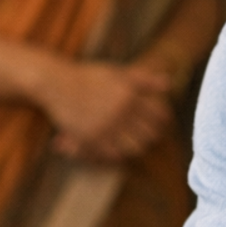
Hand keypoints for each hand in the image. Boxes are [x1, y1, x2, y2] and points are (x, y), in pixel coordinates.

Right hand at [36, 60, 173, 161]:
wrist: (56, 83)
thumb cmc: (89, 76)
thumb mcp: (118, 73)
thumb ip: (144, 80)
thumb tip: (169, 84)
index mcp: (129, 94)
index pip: (158, 115)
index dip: (163, 120)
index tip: (161, 122)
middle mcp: (120, 111)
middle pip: (149, 134)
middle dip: (152, 135)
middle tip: (150, 134)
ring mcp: (106, 126)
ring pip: (135, 147)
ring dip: (138, 147)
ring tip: (136, 143)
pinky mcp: (91, 137)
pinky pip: (114, 154)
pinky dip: (120, 154)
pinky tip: (118, 149)